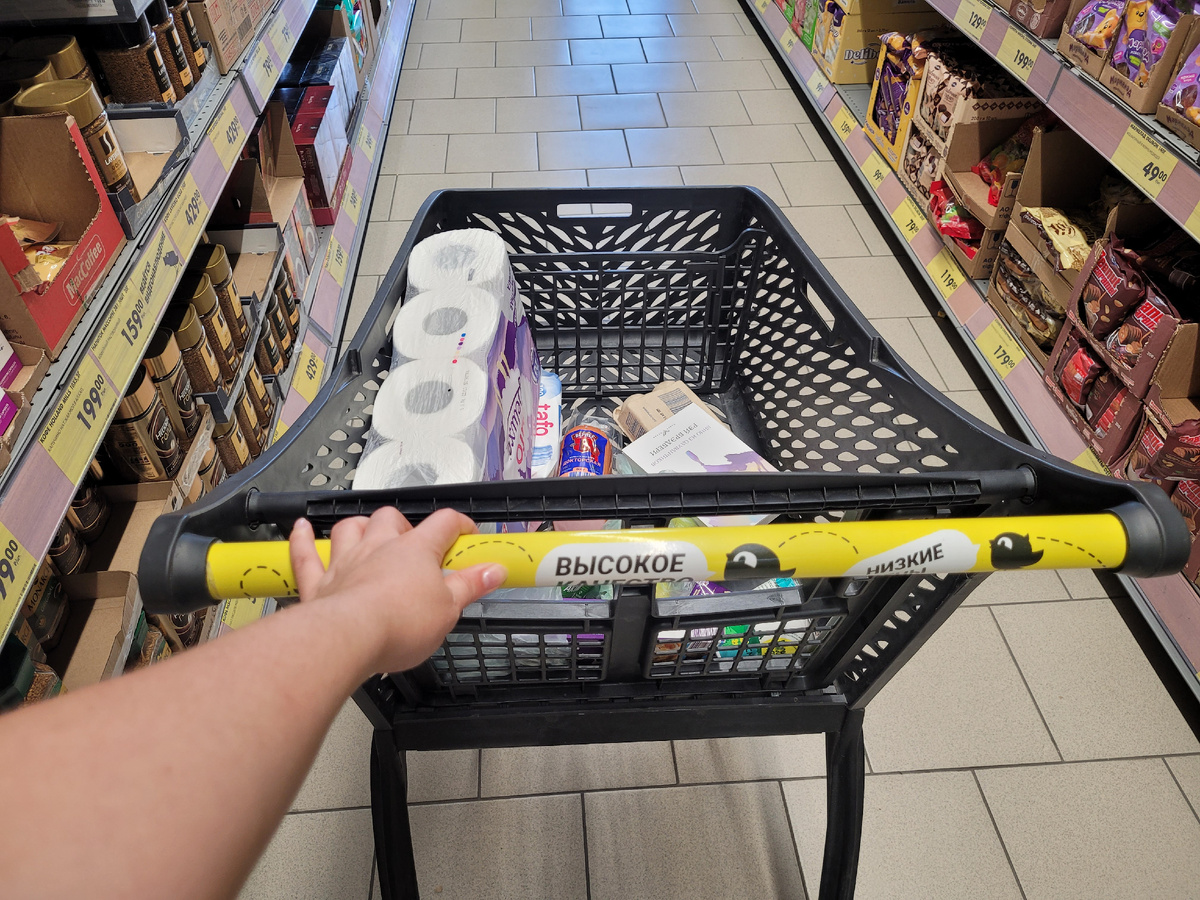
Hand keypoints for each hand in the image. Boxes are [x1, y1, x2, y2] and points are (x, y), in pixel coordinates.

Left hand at [288, 508, 505, 673]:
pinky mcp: (319, 583)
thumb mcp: (449, 609)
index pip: (444, 523)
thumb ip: (471, 586)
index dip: (459, 525)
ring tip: (366, 533)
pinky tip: (301, 528)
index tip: (468, 536)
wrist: (347, 638)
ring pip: (349, 528)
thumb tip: (494, 569)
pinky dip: (303, 539)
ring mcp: (345, 562)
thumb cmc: (400, 623)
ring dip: (358, 527)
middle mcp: (379, 547)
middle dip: (403, 525)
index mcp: (416, 551)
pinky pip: (306, 554)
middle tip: (413, 545)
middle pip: (391, 518)